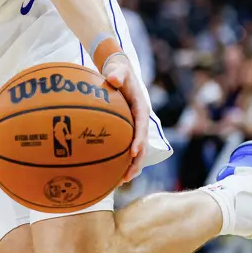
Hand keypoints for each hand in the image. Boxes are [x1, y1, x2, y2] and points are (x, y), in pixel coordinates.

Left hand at [101, 53, 148, 182]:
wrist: (119, 72)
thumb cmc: (118, 71)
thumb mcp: (118, 70)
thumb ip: (117, 74)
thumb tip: (112, 78)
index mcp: (141, 108)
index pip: (142, 127)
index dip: (139, 141)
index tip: (132, 152)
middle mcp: (140, 121)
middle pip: (143, 145)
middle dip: (136, 162)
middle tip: (126, 176)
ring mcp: (134, 128)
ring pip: (136, 151)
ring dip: (131, 167)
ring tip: (119, 182)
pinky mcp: (127, 131)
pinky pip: (125, 148)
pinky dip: (121, 161)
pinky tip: (109, 173)